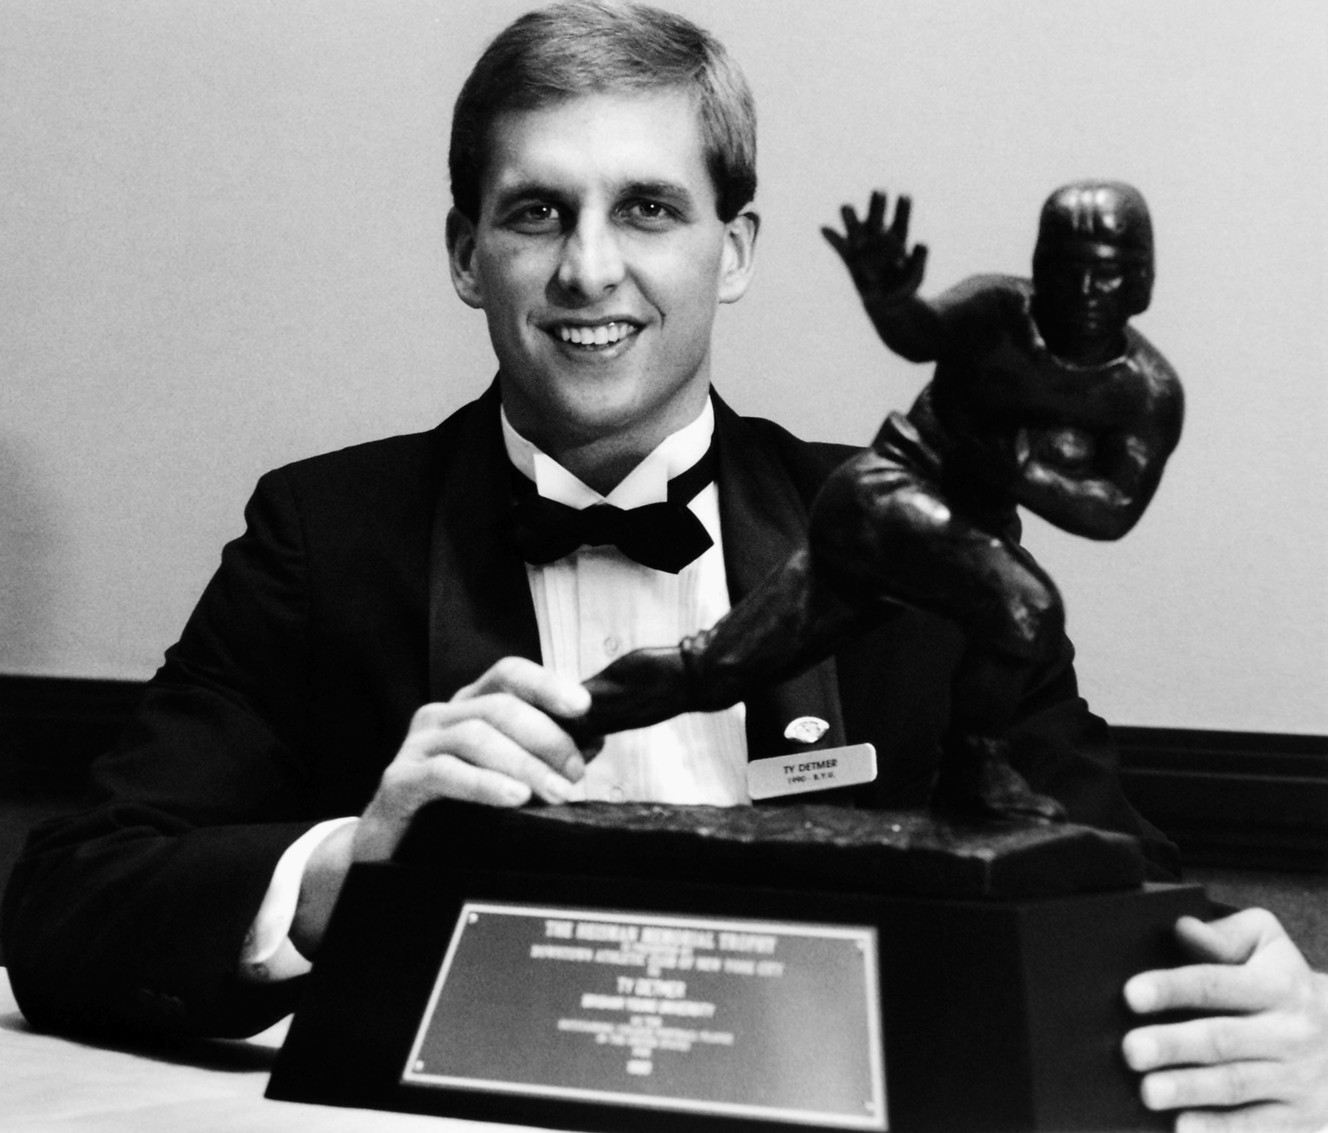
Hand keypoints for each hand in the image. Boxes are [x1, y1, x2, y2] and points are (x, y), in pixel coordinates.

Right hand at [291, 657, 594, 954]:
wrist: (392, 851)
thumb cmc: (454, 807)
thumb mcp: (504, 774)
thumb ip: (544, 755)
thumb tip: (595, 741)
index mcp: (470, 706)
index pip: (509, 674)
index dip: (547, 684)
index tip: (583, 707)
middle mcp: (441, 716)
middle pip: (499, 706)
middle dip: (546, 738)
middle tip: (574, 775)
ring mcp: (417, 746)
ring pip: (477, 736)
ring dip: (524, 763)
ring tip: (555, 792)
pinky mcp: (399, 781)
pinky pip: (446, 773)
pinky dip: (486, 783)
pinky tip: (515, 798)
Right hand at [821, 190, 927, 304]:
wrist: (888, 303)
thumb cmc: (903, 286)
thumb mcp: (917, 276)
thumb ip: (920, 260)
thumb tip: (922, 243)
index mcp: (897, 238)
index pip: (900, 220)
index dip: (903, 209)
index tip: (905, 197)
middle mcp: (878, 238)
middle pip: (877, 219)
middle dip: (877, 206)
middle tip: (879, 192)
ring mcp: (863, 248)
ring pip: (856, 229)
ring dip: (851, 218)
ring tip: (846, 207)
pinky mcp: (850, 259)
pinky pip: (840, 247)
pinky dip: (833, 238)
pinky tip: (824, 228)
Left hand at [1122, 909, 1327, 1131]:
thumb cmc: (1284, 982)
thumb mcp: (1267, 944)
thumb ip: (1224, 936)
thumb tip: (1182, 928)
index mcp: (1276, 987)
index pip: (1216, 984)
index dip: (1173, 988)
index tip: (1132, 994)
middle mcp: (1289, 1034)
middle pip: (1223, 1040)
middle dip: (1174, 1045)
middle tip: (1131, 1049)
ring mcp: (1297, 1079)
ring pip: (1237, 1085)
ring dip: (1191, 1090)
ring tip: (1149, 1091)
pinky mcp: (1301, 1117)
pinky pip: (1261, 1127)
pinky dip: (1223, 1130)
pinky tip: (1186, 1129)